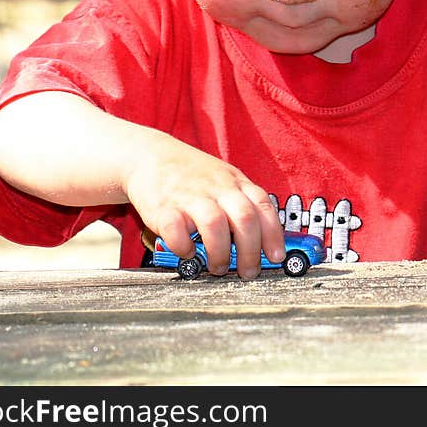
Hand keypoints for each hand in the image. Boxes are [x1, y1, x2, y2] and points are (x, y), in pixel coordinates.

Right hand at [124, 143, 284, 279]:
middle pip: (244, 218)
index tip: (276, 257)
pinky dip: (183, 247)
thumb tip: (262, 241)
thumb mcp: (225, 180)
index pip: (263, 206)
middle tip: (247, 272)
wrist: (150, 155)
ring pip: (215, 224)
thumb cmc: (192, 174)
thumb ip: (243, 204)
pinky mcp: (163, 207)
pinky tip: (187, 252)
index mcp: (236, 183)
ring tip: (218, 267)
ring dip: (220, 253)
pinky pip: (176, 230)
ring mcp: (190, 196)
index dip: (273, 234)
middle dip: (250, 251)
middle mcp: (217, 188)